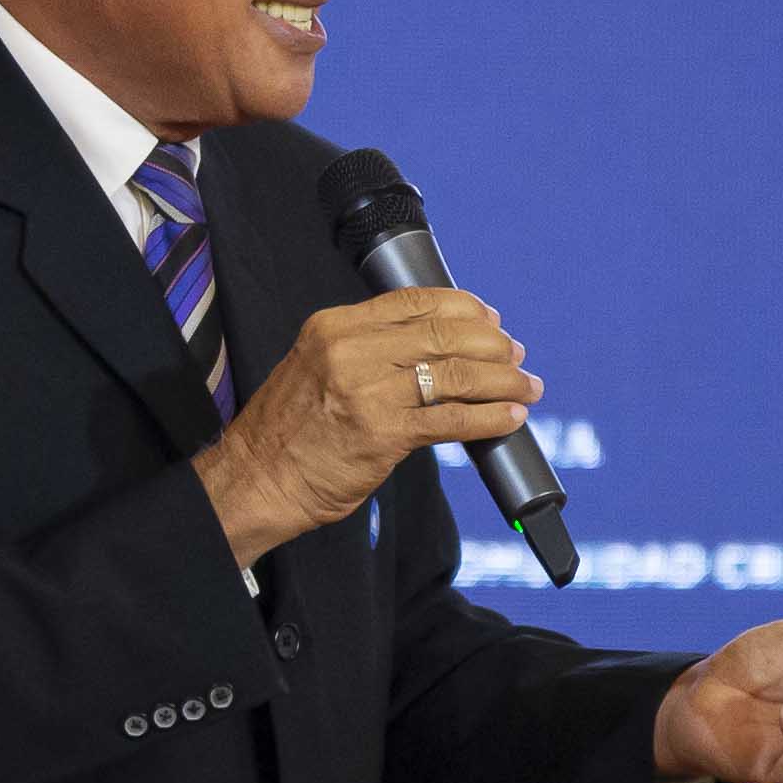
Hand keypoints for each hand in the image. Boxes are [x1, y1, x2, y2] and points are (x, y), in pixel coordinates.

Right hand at [195, 284, 537, 564]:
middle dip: (492, 344)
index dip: (464, 307)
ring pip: (455, 374)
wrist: (257, 481)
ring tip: (526, 387)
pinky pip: (451, 419)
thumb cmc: (290, 432)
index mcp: (335, 327)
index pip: (414, 301)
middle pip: (443, 333)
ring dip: (502, 381)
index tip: (490, 318)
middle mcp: (350, 350)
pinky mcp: (382, 434)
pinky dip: (488, 418)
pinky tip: (509, 418)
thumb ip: (368, 350)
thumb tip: (436, 347)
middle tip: (516, 356)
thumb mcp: (318, 366)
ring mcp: (366, 391)